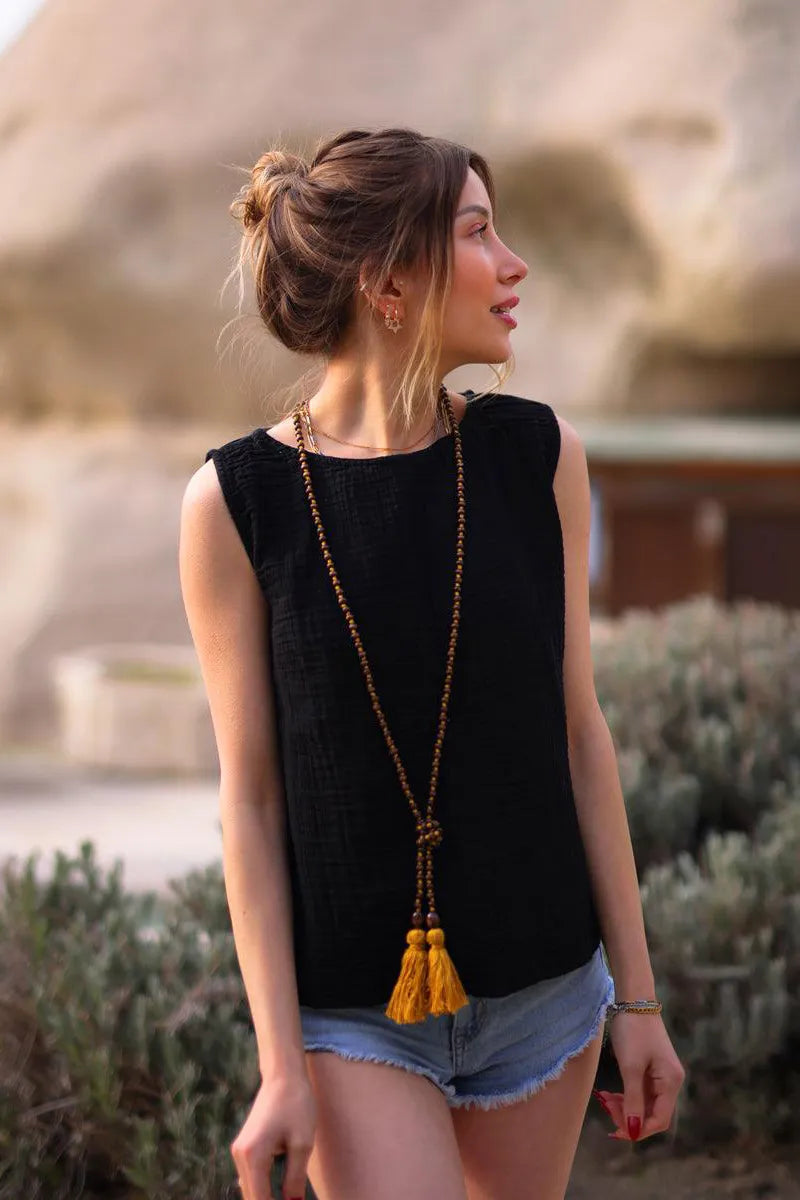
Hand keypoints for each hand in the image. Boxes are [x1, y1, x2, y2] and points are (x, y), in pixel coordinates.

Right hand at [231, 1073, 316, 1199]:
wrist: (283, 1075)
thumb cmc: (296, 1104)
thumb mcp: (302, 1144)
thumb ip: (294, 1179)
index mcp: (253, 1156)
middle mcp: (240, 1156)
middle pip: (251, 1197)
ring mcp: (239, 1151)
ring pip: (249, 1189)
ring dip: (264, 1197)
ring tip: (287, 1198)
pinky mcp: (244, 1147)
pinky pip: (251, 1177)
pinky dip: (262, 1188)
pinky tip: (277, 1192)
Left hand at [593, 1013, 684, 1141]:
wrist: (634, 1000)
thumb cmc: (633, 1032)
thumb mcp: (631, 1067)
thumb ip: (633, 1100)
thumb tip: (633, 1130)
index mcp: (671, 1082)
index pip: (660, 1120)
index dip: (639, 1129)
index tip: (617, 1130)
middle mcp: (671, 1082)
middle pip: (653, 1113)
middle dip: (630, 1117)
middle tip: (607, 1108)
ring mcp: (662, 1075)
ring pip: (646, 1103)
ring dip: (627, 1107)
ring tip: (607, 1100)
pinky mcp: (652, 1068)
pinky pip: (642, 1091)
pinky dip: (627, 1096)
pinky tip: (612, 1094)